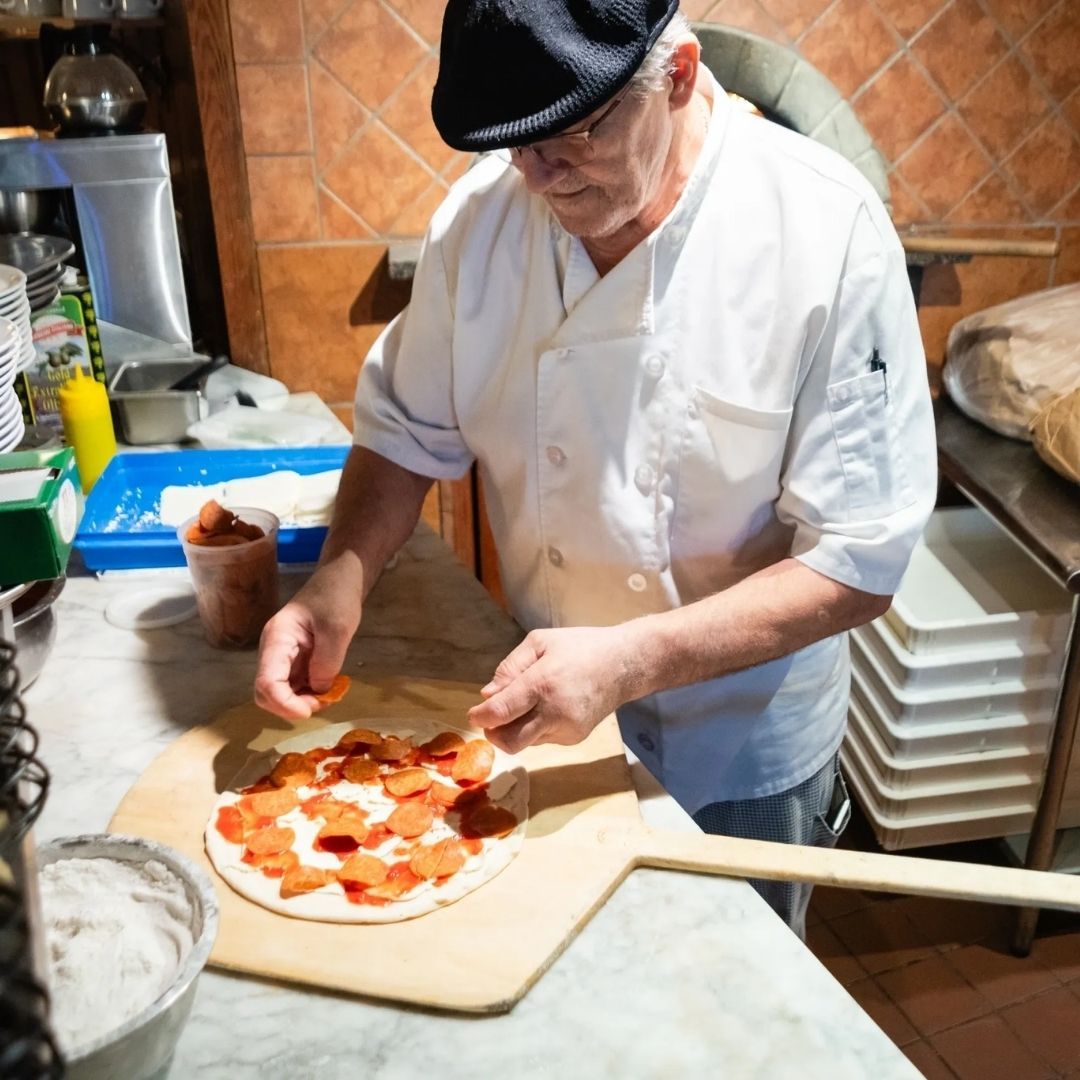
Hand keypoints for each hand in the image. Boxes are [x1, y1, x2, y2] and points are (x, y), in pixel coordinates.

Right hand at [254, 568, 361, 718]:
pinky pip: (293, 687)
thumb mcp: (337, 628)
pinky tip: (327, 689)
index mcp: (277, 639)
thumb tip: (317, 690)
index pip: (267, 682)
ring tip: (329, 695)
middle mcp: (273, 651)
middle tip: (322, 702)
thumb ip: (327, 663)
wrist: (339, 580)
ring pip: (279, 694)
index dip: (285, 704)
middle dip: (291, 706)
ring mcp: (282, 657)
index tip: (310, 710)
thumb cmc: (336, 597)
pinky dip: (307, 695)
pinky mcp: (294, 662)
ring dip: (300, 703)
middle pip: (266, 693)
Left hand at [467, 625, 645, 753]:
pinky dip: (536, 727)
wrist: (625, 665)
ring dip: (517, 728)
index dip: (481, 717)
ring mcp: (567, 729)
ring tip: (529, 703)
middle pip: (510, 742)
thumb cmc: (580, 647)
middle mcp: (555, 712)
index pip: (501, 711)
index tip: (473, 714)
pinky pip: (543, 738)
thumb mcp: (541, 641)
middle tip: (491, 720)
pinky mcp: (575, 738)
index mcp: (543, 683)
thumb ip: (510, 668)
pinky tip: (548, 707)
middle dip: (494, 734)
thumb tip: (488, 696)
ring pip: (526, 741)